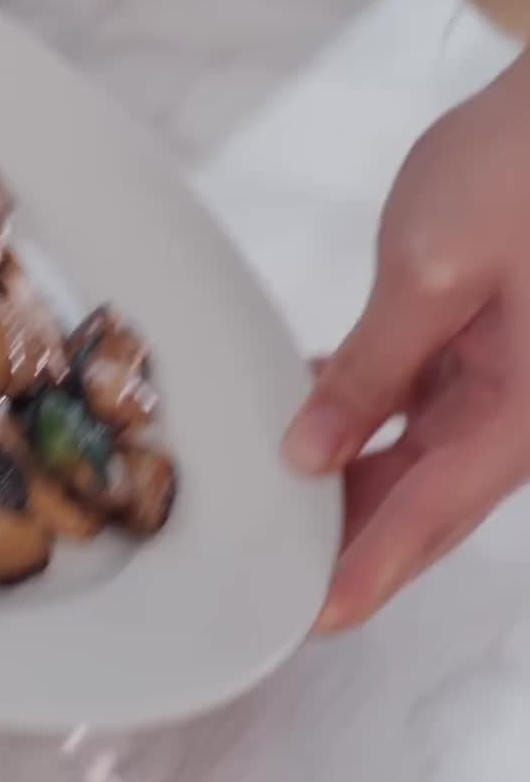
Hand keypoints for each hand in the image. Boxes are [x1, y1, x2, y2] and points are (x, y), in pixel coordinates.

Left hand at [283, 49, 529, 630]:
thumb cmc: (522, 166)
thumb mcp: (431, 271)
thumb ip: (372, 370)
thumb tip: (312, 452)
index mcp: (524, 411)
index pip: (435, 512)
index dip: (371, 568)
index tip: (315, 616)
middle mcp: (521, 411)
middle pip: (429, 501)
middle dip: (356, 544)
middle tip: (278, 584)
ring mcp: (506, 378)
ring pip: (420, 460)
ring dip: (352, 486)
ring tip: (277, 513)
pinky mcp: (485, 343)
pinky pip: (420, 405)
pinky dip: (363, 418)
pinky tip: (304, 415)